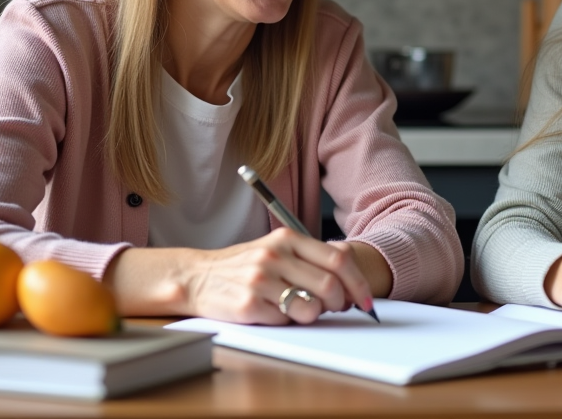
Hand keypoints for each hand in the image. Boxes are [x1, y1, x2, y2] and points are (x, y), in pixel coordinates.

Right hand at [106, 228, 379, 324]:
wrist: (197, 277)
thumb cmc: (243, 265)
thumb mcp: (276, 249)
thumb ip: (309, 257)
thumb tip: (349, 277)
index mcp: (287, 239)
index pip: (339, 259)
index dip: (358, 282)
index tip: (365, 300)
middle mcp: (275, 256)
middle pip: (329, 285)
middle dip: (340, 303)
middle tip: (335, 308)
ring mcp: (260, 280)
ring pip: (310, 307)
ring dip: (312, 314)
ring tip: (298, 308)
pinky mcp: (247, 305)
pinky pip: (285, 321)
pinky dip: (286, 322)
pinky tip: (272, 312)